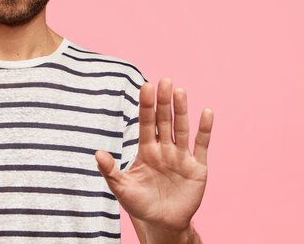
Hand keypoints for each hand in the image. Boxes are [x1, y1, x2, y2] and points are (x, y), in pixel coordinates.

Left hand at [95, 78, 212, 235]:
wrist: (163, 223)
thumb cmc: (140, 204)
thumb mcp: (122, 188)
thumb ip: (110, 171)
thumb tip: (97, 153)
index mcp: (146, 150)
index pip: (146, 123)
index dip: (146, 105)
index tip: (146, 86)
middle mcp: (164, 148)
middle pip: (164, 120)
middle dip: (163, 102)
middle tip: (164, 80)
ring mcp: (181, 156)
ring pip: (181, 128)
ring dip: (181, 110)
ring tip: (180, 91)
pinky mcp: (197, 167)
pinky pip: (201, 145)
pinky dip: (204, 129)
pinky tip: (206, 112)